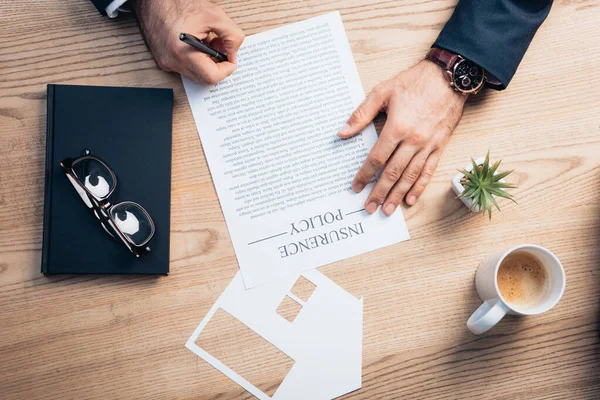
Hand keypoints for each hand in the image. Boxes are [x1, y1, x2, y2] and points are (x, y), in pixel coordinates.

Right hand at [134, 0, 244, 84]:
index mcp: (183, 52)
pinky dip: (196, 58)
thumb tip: (234, 54)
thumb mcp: (215, 16)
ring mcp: (167, 63)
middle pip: (204, 78)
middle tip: (219, 46)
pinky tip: (196, 42)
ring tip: (206, 41)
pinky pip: (186, 67)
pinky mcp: (164, 61)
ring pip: (196, 74)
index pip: (211, 77)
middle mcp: (173, 62)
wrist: (155, 0)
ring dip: (207, 61)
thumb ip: (232, 37)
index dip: (226, 69)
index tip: (231, 59)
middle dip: (217, 65)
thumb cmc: (179, 3)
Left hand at [338, 60, 466, 214]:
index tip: (356, 187)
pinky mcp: (440, 146)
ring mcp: (428, 145)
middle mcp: (413, 140)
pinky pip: (429, 171)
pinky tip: (410, 199)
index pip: (376, 159)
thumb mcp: (383, 92)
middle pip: (392, 173)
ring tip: (386, 210)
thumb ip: (361, 114)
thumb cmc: (415, 82)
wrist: (449, 76)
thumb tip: (342, 132)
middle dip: (379, 192)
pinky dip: (419, 187)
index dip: (365, 175)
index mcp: (397, 128)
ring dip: (397, 195)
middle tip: (369, 207)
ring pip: (410, 176)